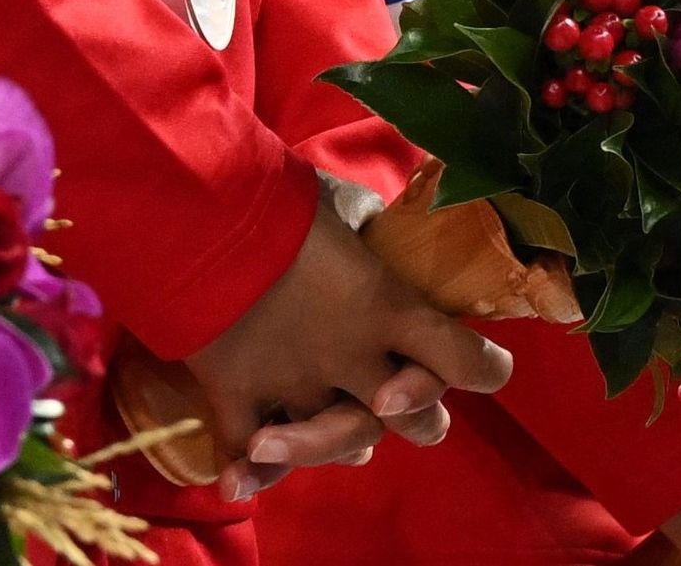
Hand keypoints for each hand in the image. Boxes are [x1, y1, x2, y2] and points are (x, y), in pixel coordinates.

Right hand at [178, 199, 509, 491]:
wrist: (193, 211)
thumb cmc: (274, 196)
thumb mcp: (337, 201)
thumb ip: (364, 225)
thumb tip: (373, 224)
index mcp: (388, 307)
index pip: (465, 360)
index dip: (485, 368)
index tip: (487, 364)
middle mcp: (352, 358)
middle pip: (414, 419)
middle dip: (418, 414)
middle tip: (400, 397)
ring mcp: (295, 385)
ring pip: (340, 444)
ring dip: (344, 443)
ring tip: (342, 439)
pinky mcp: (239, 395)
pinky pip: (247, 454)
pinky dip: (248, 472)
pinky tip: (246, 482)